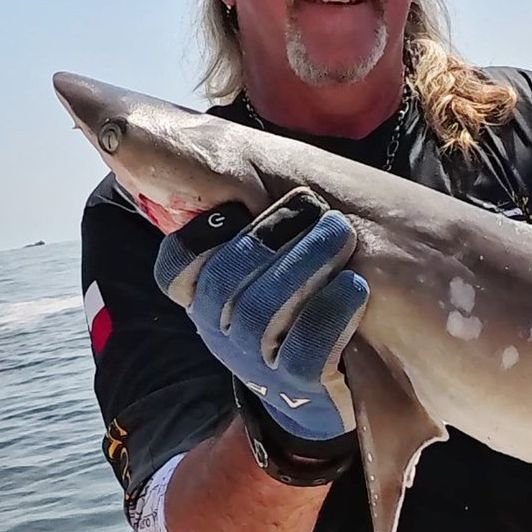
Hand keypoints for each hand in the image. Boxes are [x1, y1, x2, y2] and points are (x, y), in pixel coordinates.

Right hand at [153, 188, 368, 466]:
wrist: (333, 395)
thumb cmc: (302, 312)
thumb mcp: (269, 270)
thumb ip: (250, 222)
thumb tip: (193, 136)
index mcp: (208, 301)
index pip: (177, 268)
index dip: (200, 236)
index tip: (239, 210)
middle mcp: (224, 334)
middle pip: (227, 278)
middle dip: (272, 235)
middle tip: (318, 210)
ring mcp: (260, 365)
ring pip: (265, 310)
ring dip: (307, 263)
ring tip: (340, 235)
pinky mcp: (303, 388)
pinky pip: (308, 347)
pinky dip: (332, 310)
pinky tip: (354, 286)